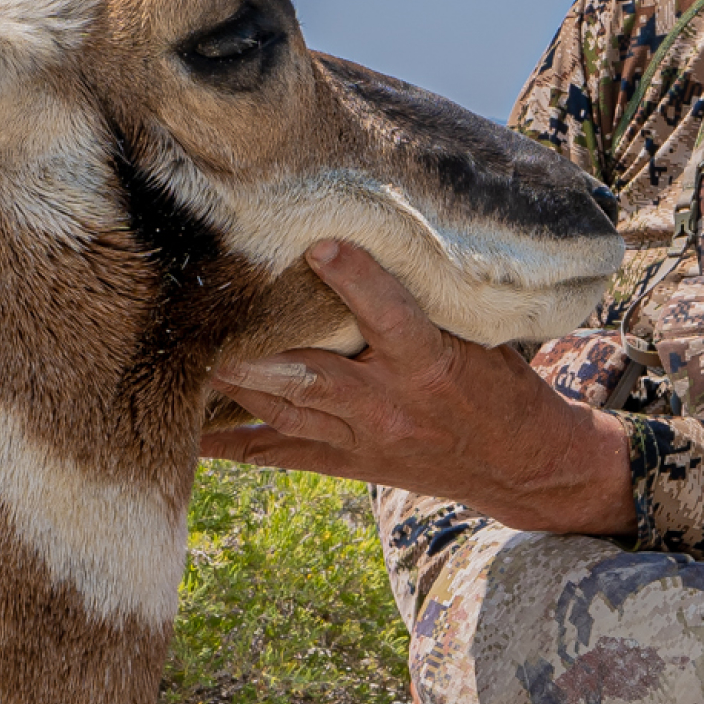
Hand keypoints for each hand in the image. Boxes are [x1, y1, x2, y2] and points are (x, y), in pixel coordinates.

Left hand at [202, 241, 636, 537]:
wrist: (524, 466)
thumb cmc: (500, 386)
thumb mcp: (480, 336)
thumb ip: (431, 300)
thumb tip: (386, 237)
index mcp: (429, 363)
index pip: (391, 316)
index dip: (358, 282)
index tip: (323, 246)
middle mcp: (389, 404)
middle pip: (308, 377)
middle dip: (254, 355)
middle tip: (199, 324)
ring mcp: (364, 439)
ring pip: (282, 411)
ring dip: (231, 388)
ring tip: (179, 361)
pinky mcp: (351, 463)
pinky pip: (281, 453)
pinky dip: (236, 444)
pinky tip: (192, 432)